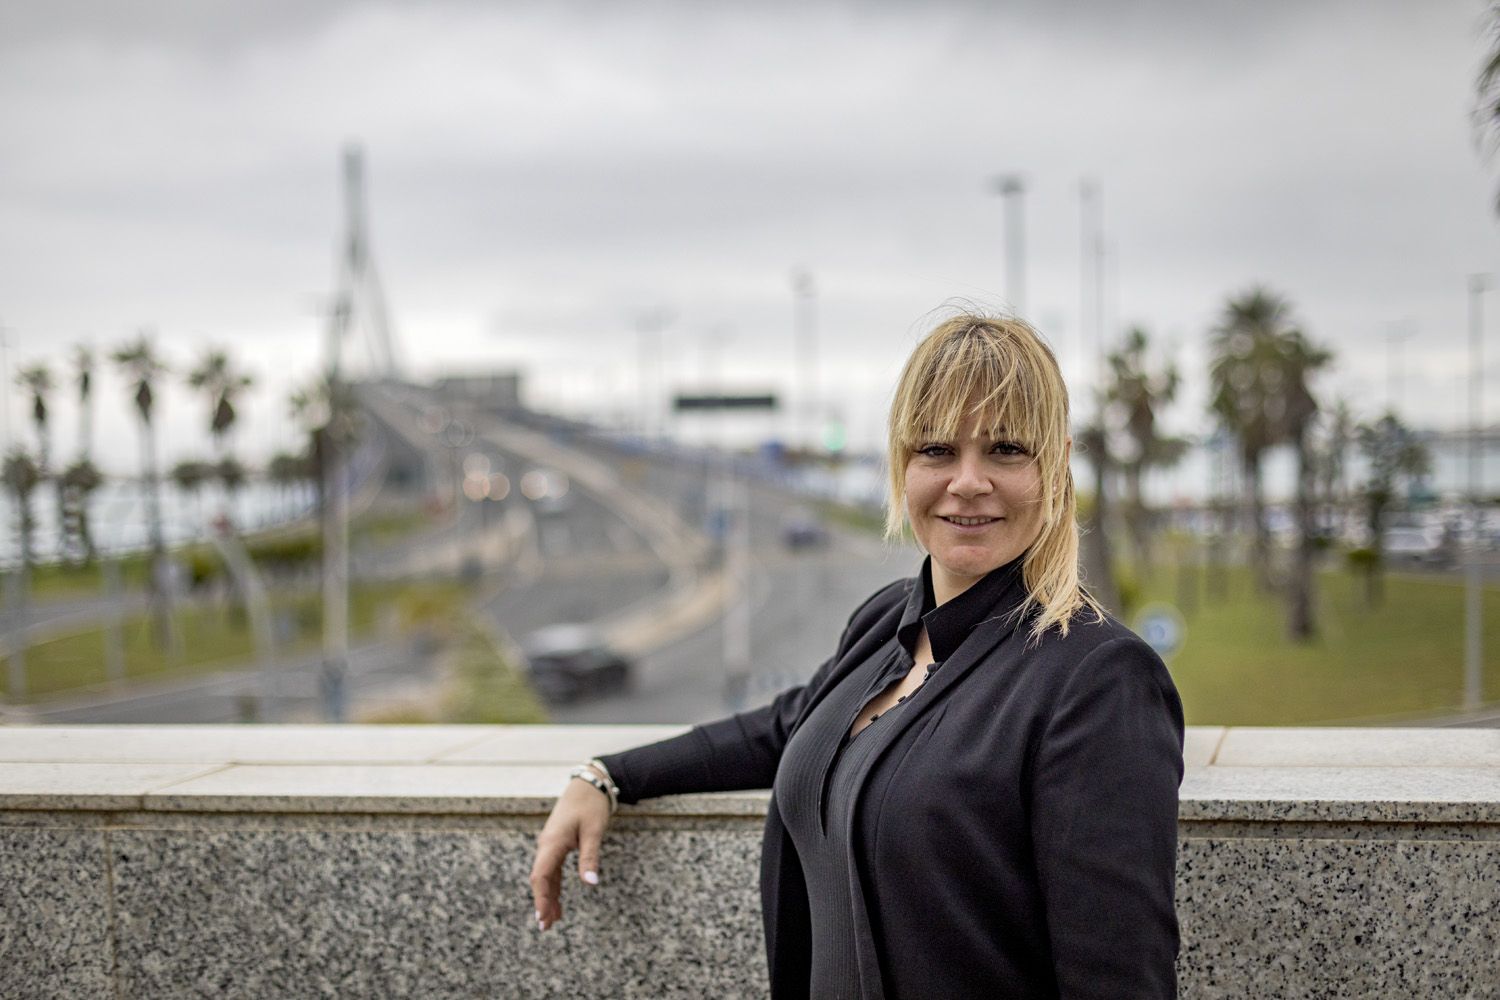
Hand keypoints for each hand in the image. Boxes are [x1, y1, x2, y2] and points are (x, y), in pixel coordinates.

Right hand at [529, 772, 611, 930]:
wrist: (588, 784)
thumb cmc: (591, 805)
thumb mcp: (593, 831)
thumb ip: (590, 858)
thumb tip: (591, 883)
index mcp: (552, 842)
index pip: (541, 876)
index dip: (541, 898)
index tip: (543, 918)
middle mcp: (547, 845)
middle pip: (540, 879)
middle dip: (542, 902)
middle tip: (546, 927)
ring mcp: (550, 845)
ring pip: (545, 876)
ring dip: (548, 897)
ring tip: (552, 920)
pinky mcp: (557, 844)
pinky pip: (552, 870)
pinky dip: (553, 886)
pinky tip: (557, 901)